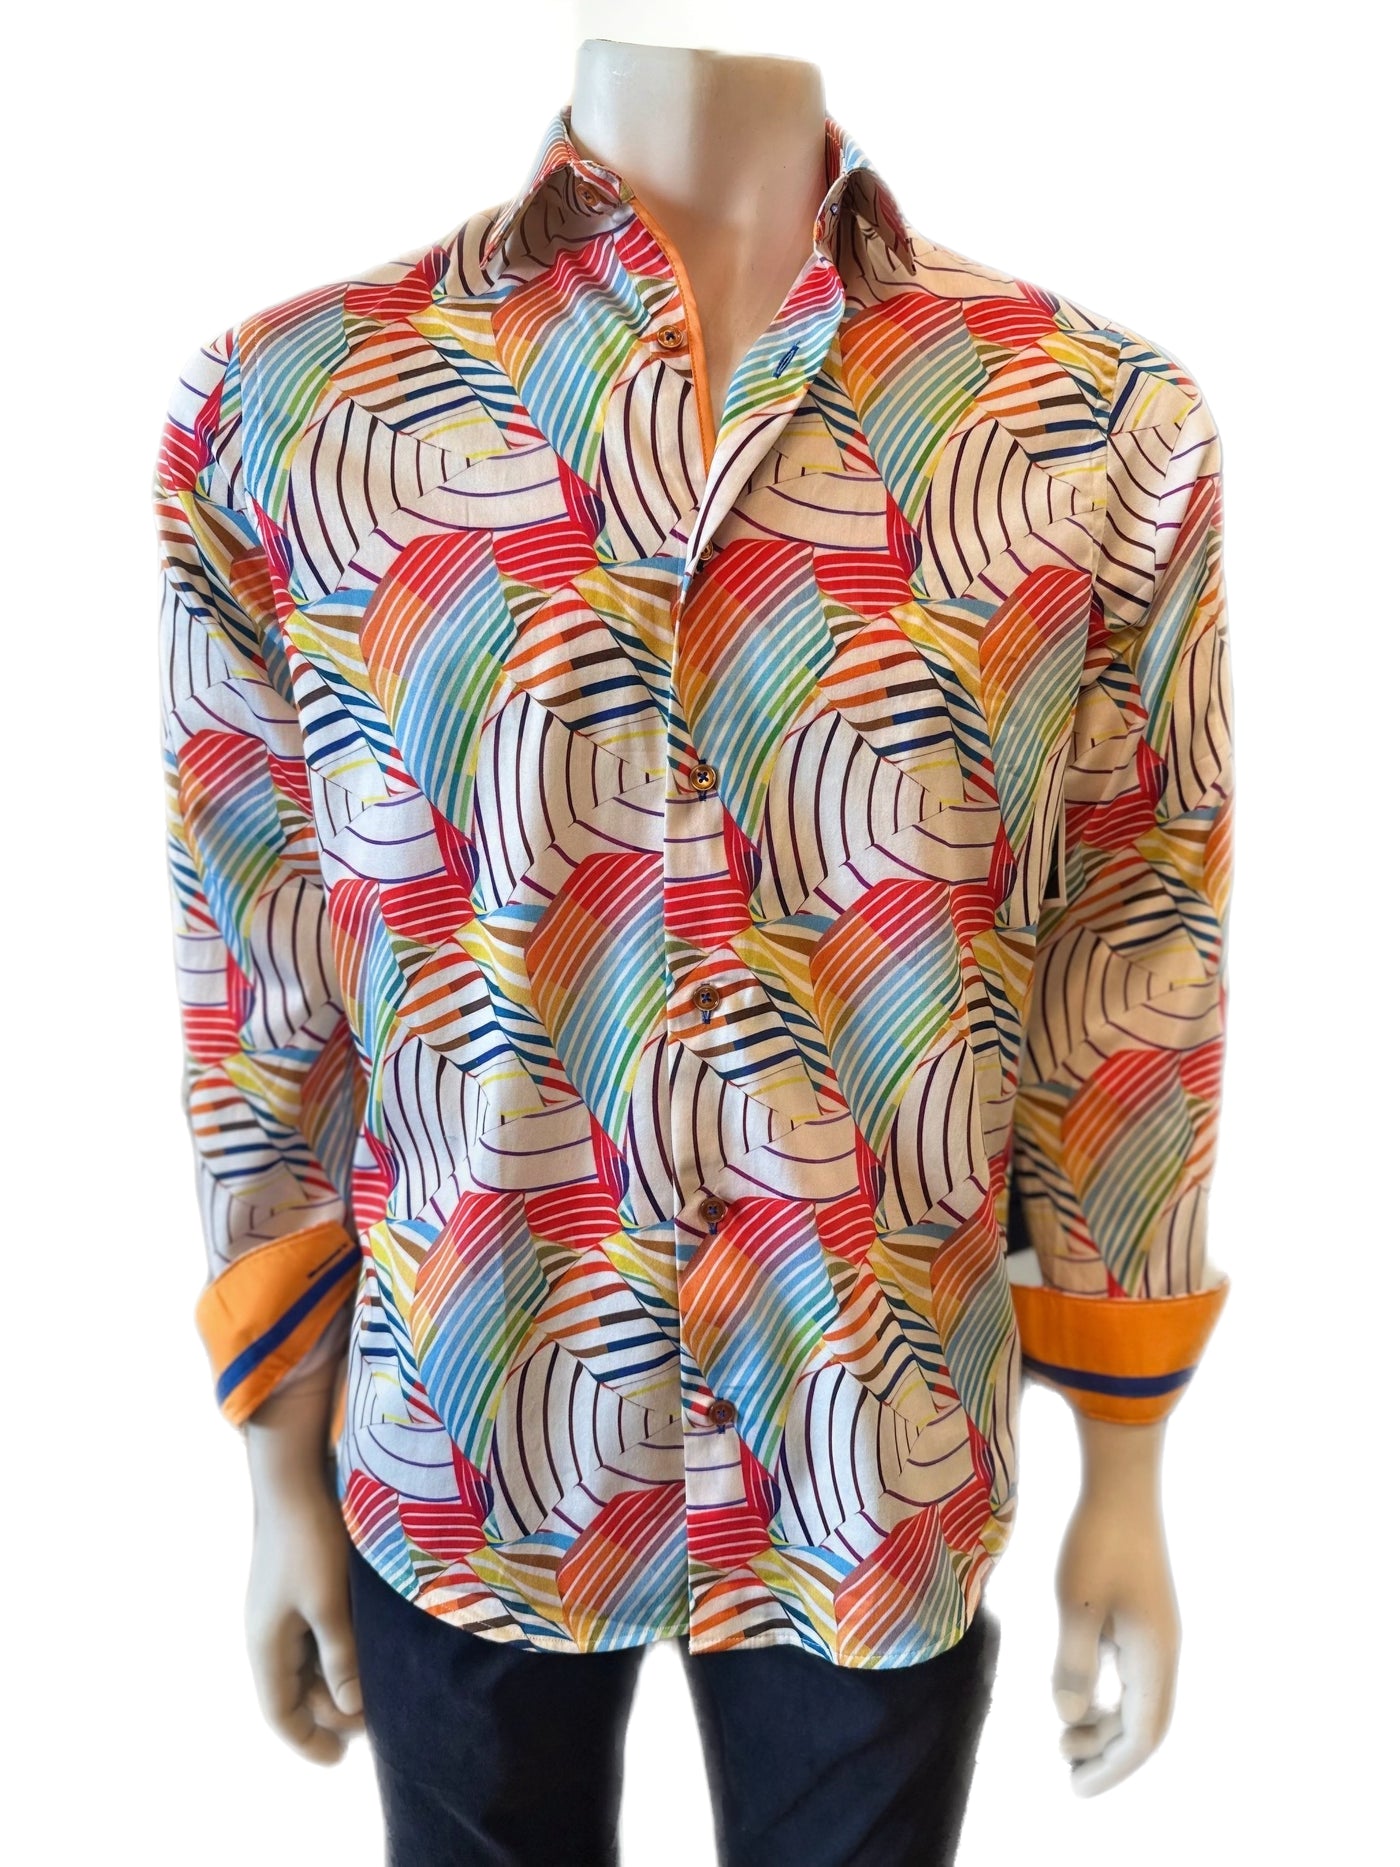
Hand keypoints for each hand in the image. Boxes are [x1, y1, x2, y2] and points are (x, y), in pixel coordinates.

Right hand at [243, 1371, 364, 1763]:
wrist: (294, 1474)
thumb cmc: (309, 1539)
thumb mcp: (329, 1605)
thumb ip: (341, 1658)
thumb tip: (351, 1710)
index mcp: (265, 1644)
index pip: (280, 1712)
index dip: (307, 1740)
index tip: (339, 1760)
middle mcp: (269, 1631)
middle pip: (298, 1690)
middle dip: (333, 1711)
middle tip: (376, 1720)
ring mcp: (283, 1607)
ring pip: (311, 1662)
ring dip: (340, 1678)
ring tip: (381, 1687)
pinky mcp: (300, 1585)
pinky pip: (317, 1634)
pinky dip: (341, 1649)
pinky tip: (372, 1646)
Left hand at [1051, 1414, 1179, 1796]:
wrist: (1121, 1482)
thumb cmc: (1097, 1539)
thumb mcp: (1076, 1601)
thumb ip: (1074, 1662)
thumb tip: (1069, 1717)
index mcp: (1154, 1656)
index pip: (1143, 1735)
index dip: (1112, 1768)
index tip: (1076, 1789)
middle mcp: (1163, 1650)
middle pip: (1145, 1724)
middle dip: (1109, 1755)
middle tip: (1065, 1767)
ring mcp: (1154, 1632)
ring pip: (1138, 1700)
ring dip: (1105, 1725)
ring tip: (1064, 1735)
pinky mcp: (1141, 1614)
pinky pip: (1131, 1676)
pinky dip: (1108, 1696)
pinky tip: (1080, 1695)